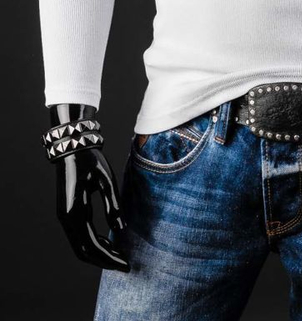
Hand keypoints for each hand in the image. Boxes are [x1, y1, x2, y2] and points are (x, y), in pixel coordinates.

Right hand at [53, 145, 129, 270]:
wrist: (72, 147)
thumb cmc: (90, 160)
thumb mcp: (106, 179)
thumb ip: (113, 204)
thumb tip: (121, 229)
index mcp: (75, 212)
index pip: (92, 245)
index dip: (109, 258)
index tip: (126, 265)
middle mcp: (66, 219)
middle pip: (84, 252)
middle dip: (104, 261)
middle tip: (125, 265)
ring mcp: (65, 217)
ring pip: (79, 246)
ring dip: (98, 254)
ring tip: (119, 255)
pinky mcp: (67, 213)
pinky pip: (79, 236)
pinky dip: (93, 244)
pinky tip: (108, 242)